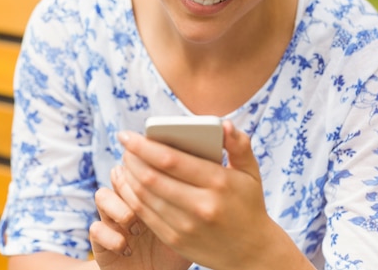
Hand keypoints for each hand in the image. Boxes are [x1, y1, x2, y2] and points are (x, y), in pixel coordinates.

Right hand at [89, 167, 191, 269]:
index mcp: (148, 189)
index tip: (162, 175)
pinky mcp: (101, 242)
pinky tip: (126, 247)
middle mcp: (128, 200)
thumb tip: (214, 168)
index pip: (141, 164)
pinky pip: (95, 229)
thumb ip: (194, 197)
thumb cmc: (180, 247)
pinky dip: (110, 236)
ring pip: (102, 195)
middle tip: (150, 201)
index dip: (146, 165)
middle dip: (133, 186)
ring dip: (119, 208)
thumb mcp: (192, 221)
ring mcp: (112, 220)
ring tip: (135, 225)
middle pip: (119, 174)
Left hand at [114, 120, 287, 269]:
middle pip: (152, 177)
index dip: (143, 146)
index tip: (126, 135)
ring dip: (128, 176)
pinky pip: (145, 214)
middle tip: (125, 146)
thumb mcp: (250, 172)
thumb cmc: (248, 204)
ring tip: (125, 162)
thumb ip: (238, 144)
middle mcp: (202, 205)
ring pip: (145, 196)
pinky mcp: (177, 240)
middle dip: (132, 158)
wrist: (253, 252)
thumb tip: (223, 125)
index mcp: (219, 182)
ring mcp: (187, 226)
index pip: (171, 160)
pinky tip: (129, 184)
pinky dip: (132, 196)